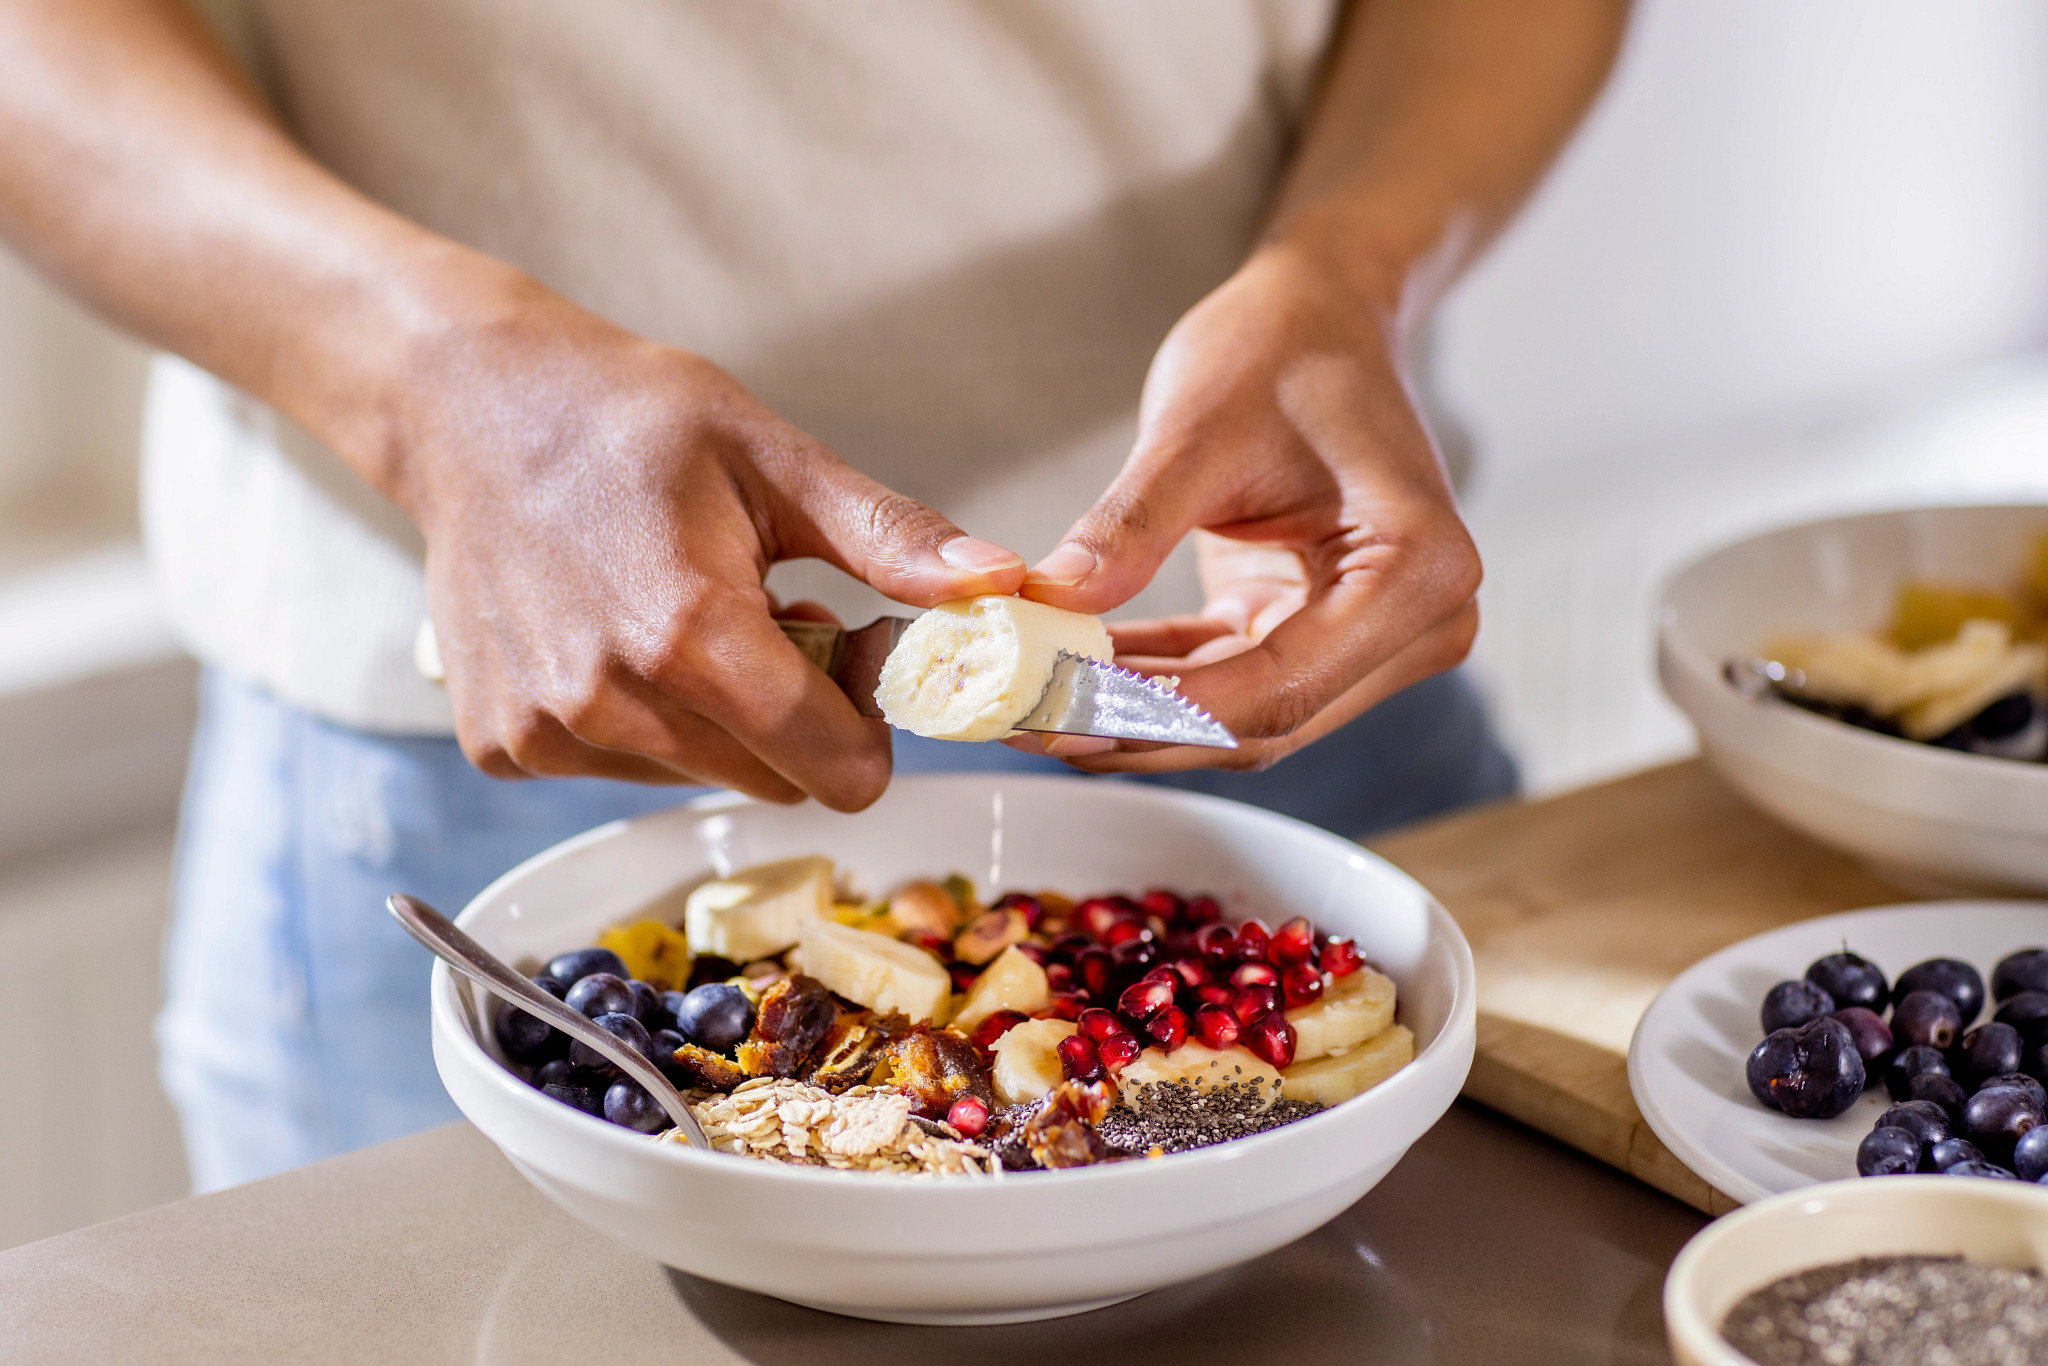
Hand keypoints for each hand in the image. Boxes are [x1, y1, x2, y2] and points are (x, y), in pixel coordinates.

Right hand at [394, 278, 1025, 807]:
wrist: (468, 406)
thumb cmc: (625, 417)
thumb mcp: (774, 458)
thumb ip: (890, 539)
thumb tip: (1000, 585)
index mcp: (688, 634)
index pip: (835, 767)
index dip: (870, 727)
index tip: (855, 658)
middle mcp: (607, 701)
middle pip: (773, 781)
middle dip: (798, 719)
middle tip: (775, 619)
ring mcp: (546, 732)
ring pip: (699, 778)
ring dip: (719, 720)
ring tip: (689, 616)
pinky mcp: (504, 746)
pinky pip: (621, 770)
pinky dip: (642, 721)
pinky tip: (618, 636)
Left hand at [1014, 239, 1480, 771]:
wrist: (1322, 314)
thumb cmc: (1283, 345)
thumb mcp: (1196, 426)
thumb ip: (1129, 525)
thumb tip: (1051, 604)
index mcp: (1418, 568)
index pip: (1277, 685)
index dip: (1159, 711)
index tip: (1058, 711)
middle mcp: (1419, 623)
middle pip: (1262, 720)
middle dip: (1136, 727)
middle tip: (1023, 721)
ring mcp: (1376, 640)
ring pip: (1240, 719)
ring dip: (1134, 716)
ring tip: (1028, 705)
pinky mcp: (1321, 636)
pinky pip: (1226, 682)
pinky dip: (1150, 683)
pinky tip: (1069, 675)